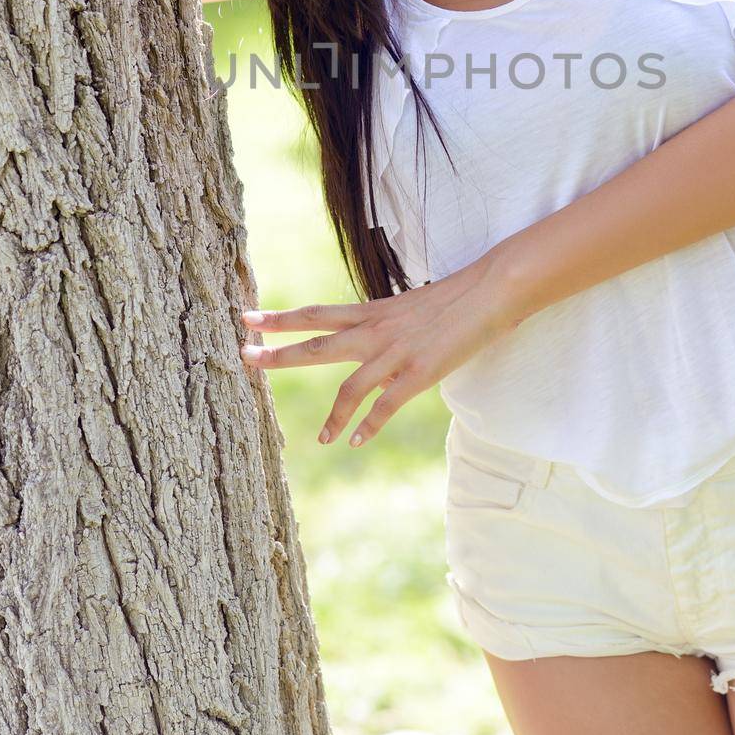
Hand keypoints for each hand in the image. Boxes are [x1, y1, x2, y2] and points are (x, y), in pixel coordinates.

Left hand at [238, 253, 520, 448]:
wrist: (489, 292)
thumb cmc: (453, 298)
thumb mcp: (407, 308)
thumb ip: (383, 327)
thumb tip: (368, 346)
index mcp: (371, 312)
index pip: (316, 315)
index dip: (280, 318)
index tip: (247, 317)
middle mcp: (375, 332)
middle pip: (317, 345)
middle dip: (279, 353)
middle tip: (245, 356)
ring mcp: (395, 353)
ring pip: (349, 388)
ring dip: (332, 418)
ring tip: (320, 441)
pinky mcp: (419, 373)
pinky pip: (385, 407)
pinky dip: (368, 426)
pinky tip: (356, 442)